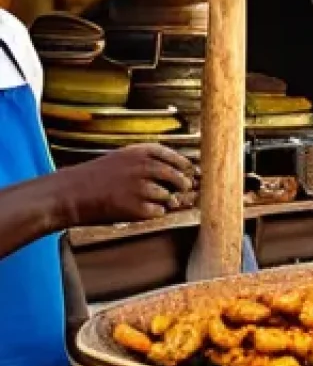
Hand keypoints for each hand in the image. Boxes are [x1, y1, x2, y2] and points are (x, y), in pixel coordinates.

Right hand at [53, 144, 194, 227]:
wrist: (70, 193)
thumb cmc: (96, 176)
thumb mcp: (123, 158)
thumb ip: (148, 160)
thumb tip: (180, 170)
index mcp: (141, 152)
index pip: (174, 157)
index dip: (184, 165)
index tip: (190, 171)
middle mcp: (144, 167)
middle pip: (177, 176)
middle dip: (183, 183)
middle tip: (185, 188)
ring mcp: (141, 188)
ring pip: (168, 196)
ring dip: (166, 200)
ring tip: (154, 200)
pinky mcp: (137, 208)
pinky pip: (158, 212)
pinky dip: (154, 213)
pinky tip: (142, 210)